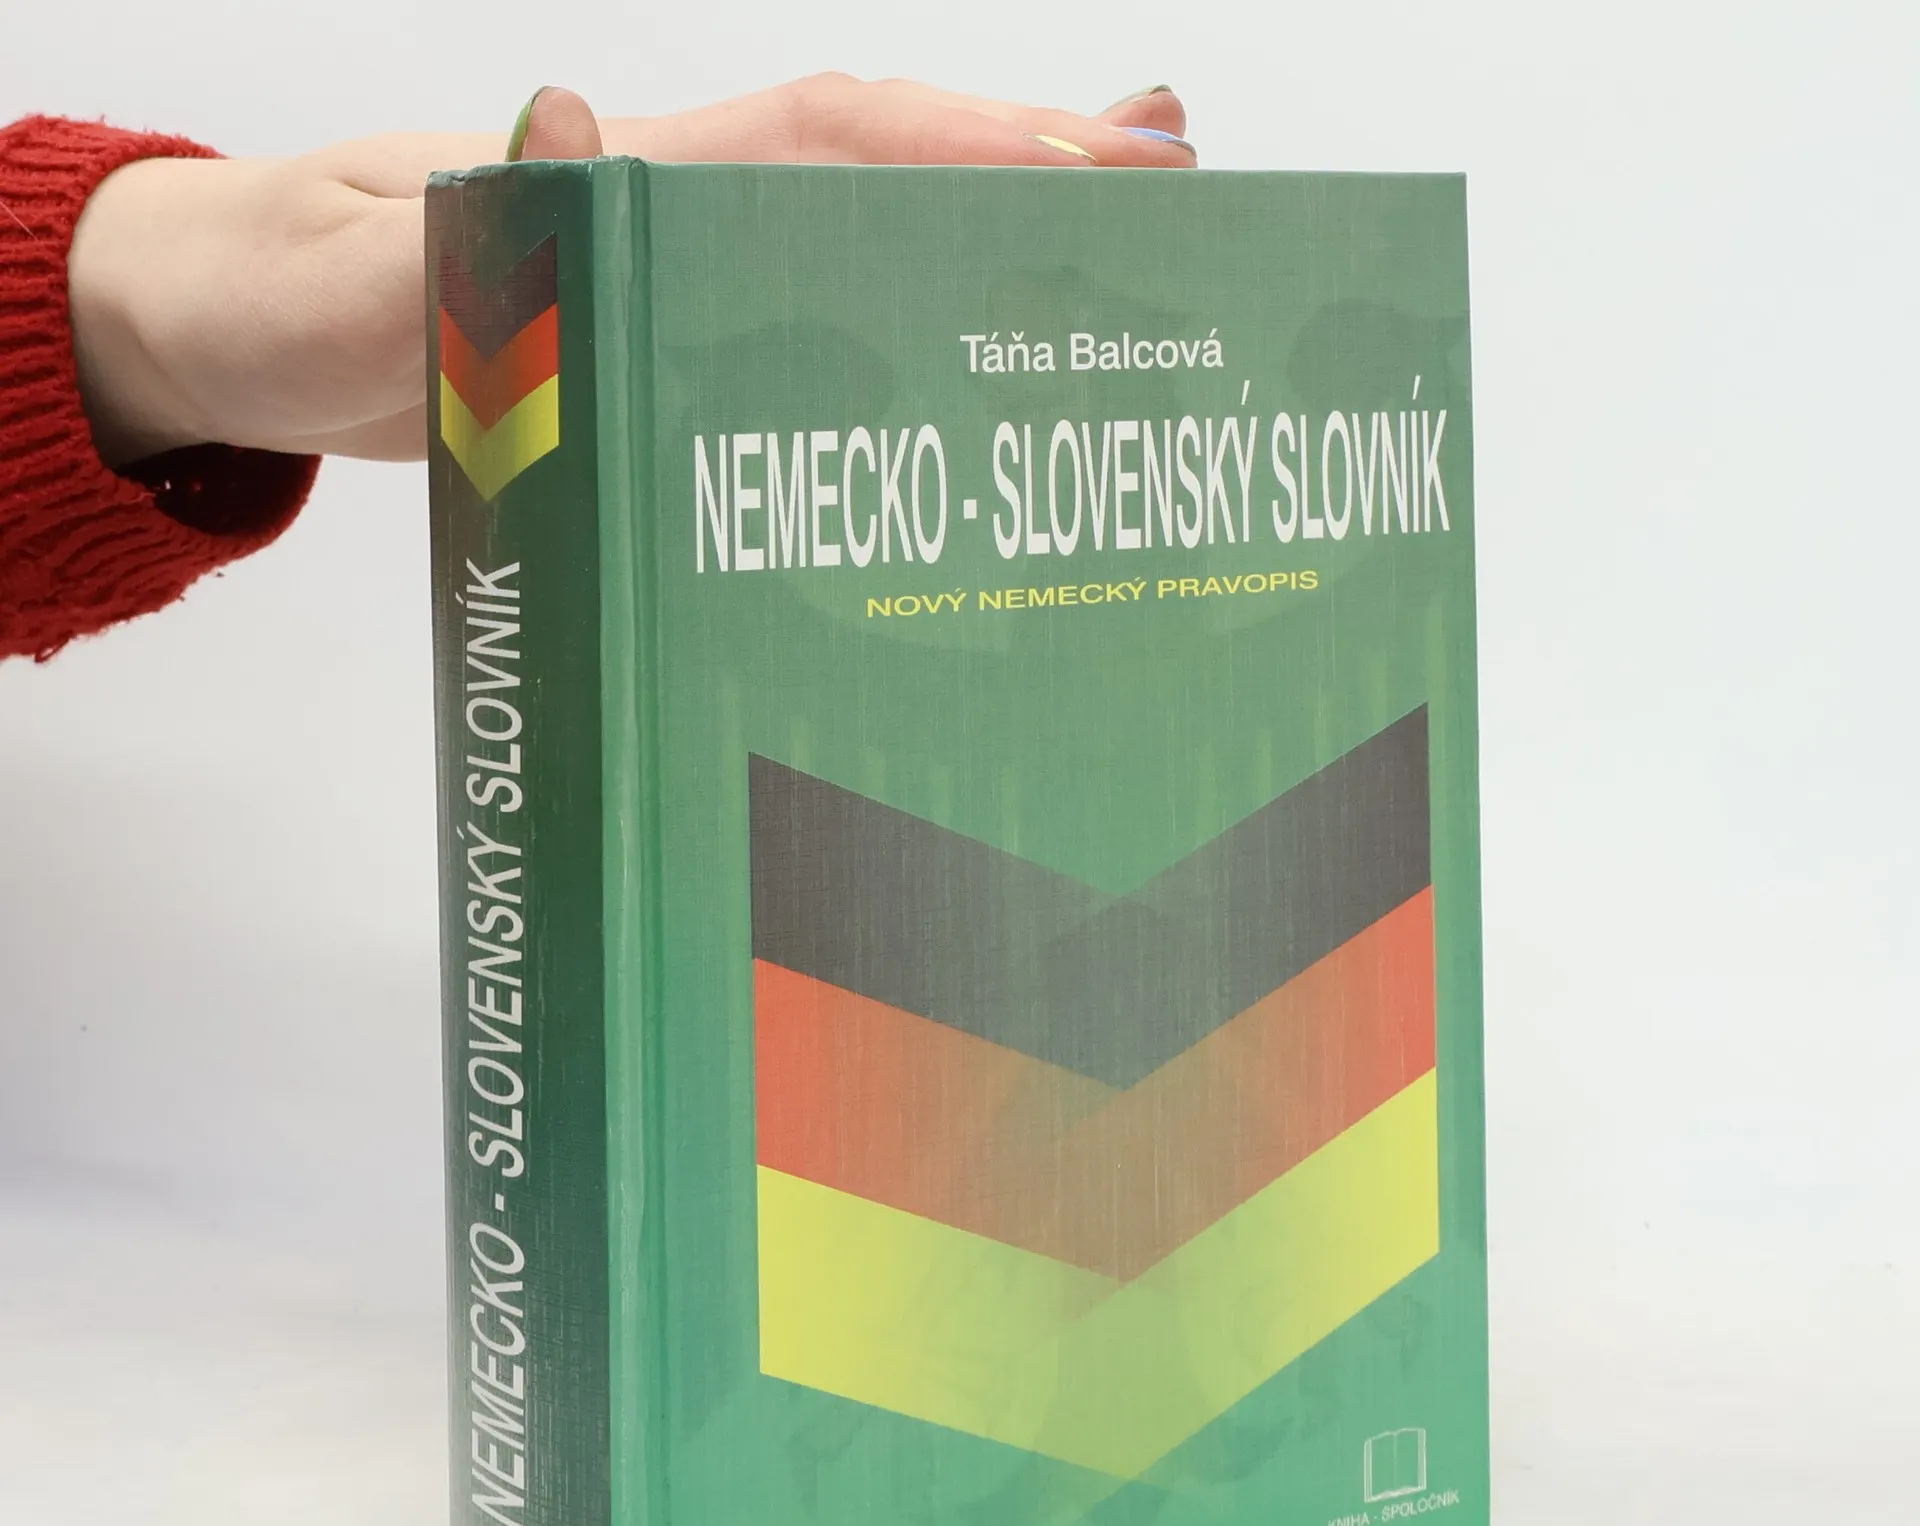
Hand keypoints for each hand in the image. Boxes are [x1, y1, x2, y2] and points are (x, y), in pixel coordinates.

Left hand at [67, 80, 1194, 467]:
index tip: (1102, 169)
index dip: (966, 151)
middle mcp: (671, 196)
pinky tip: (967, 345)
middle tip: (1185, 196)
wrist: (238, 319)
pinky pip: (809, 298)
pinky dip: (906, 303)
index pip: (824, 144)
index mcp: (617, 168)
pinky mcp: (665, 320)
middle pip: (881, 166)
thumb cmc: (289, 289)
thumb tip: (572, 125)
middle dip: (1033, 172)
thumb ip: (461, 233)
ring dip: (991, 230)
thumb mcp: (351, 276)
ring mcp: (676, 256)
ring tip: (1129, 252)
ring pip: (860, 225)